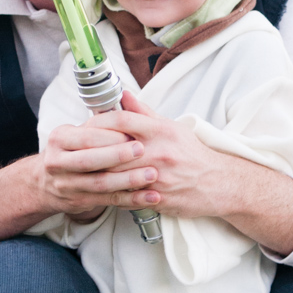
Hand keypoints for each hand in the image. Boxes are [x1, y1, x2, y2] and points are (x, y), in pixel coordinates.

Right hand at [42, 101, 160, 213]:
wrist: (46, 183)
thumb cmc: (71, 150)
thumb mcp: (77, 132)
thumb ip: (100, 121)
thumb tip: (128, 98)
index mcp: (59, 139)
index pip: (86, 137)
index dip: (110, 136)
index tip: (133, 133)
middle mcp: (58, 162)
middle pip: (90, 161)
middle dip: (118, 155)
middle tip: (142, 150)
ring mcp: (67, 185)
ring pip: (101, 183)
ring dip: (129, 180)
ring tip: (152, 174)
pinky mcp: (80, 201)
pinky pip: (110, 200)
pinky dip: (132, 199)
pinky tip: (150, 196)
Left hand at [44, 90, 292, 254]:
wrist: (220, 183)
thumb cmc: (192, 153)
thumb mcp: (171, 126)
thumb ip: (144, 113)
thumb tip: (123, 94)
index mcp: (160, 130)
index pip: (120, 121)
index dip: (96, 123)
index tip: (84, 126)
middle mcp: (158, 152)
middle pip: (112, 149)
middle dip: (90, 149)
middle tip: (72, 149)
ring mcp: (158, 176)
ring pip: (116, 174)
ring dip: (95, 172)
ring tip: (80, 169)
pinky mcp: (158, 198)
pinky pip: (128, 196)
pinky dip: (111, 192)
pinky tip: (97, 190)